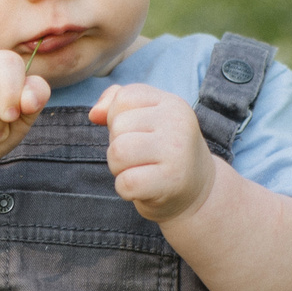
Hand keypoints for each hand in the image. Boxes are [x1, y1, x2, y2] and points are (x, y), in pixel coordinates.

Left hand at [90, 83, 215, 221]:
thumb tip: (94, 114)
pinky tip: (143, 189)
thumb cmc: (163, 152)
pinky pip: (126, 183)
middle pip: (117, 127)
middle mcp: (177, 123)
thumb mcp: (146, 119)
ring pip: (117, 152)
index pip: (122, 98)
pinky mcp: (171, 181)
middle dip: (117, 146)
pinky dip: (125, 190)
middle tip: (140, 158)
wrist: (197, 192)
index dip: (117, 119)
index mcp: (172, 103)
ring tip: (139, 171)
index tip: (138, 134)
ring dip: (118, 168)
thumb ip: (116, 104)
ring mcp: (176, 152)